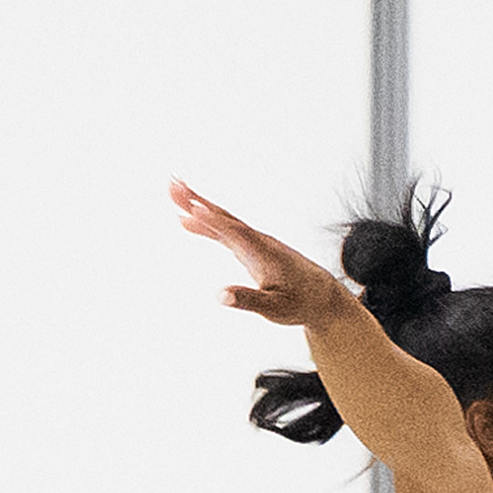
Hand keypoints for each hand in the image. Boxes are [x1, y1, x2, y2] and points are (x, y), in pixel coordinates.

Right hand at [171, 178, 358, 327]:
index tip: (191, 207)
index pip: (235, 233)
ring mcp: (253, 241)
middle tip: (171, 184)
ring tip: (172, 190)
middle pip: (224, 217)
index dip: (213, 221)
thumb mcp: (276, 309)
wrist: (321, 296)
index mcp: (263, 254)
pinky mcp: (250, 247)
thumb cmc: (300, 303)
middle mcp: (257, 241)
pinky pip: (224, 230)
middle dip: (198, 201)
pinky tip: (186, 219)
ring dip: (197, 204)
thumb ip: (249, 301)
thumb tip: (220, 296)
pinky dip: (205, 222)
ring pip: (222, 219)